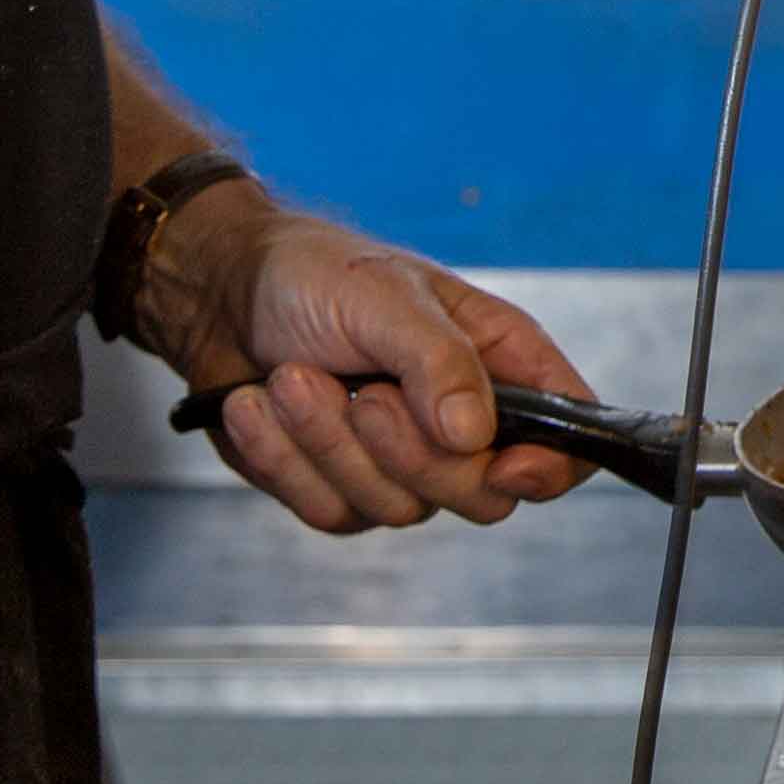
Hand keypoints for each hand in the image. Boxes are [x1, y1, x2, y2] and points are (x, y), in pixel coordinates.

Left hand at [149, 188, 592, 531]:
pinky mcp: (339, 487)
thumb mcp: (385, 296)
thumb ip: (440, 361)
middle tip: (363, 394)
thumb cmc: (312, 273)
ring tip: (291, 378)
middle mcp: (459, 420)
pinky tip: (259, 405)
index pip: (565, 435)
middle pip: (480, 494)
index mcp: (496, 359)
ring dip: (328, 442)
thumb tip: (475, 437)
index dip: (551, 466)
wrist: (219, 294)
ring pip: (396, 508)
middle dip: (408, 451)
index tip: (503, 466)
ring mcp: (399, 463)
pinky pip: (328, 510)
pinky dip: (284, 458)